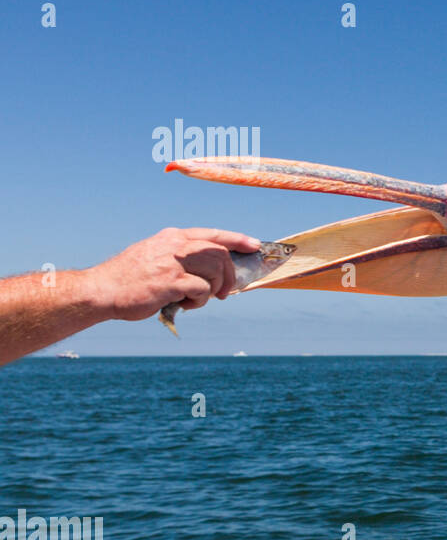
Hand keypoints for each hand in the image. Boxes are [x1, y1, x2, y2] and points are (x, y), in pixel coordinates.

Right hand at [85, 228, 261, 320]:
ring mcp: (173, 262)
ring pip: (215, 271)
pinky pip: (202, 291)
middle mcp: (175, 245)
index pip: (212, 234)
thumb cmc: (129, 279)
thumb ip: (180, 258)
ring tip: (195, 300)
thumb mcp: (154, 257)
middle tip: (225, 293)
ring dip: (213, 290)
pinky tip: (184, 305)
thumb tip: (210, 272)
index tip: (253, 245)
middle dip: (229, 275)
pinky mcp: (171, 282)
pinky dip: (199, 301)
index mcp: (172, 237)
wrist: (101, 290)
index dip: (237, 240)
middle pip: (220, 254)